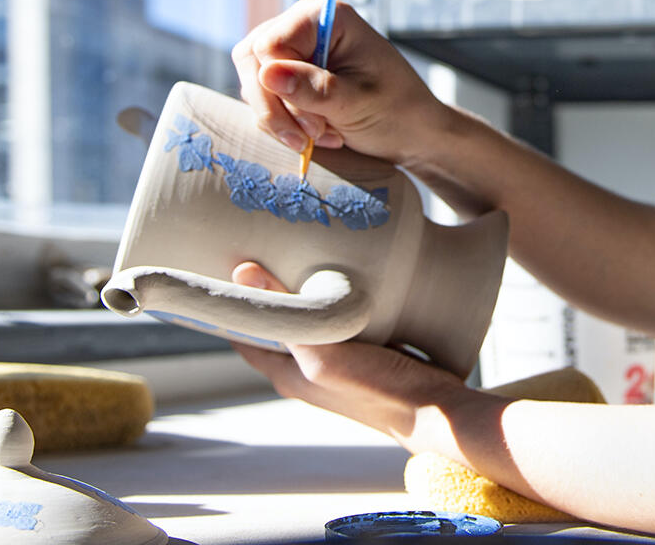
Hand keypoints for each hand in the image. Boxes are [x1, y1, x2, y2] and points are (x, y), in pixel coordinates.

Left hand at [226, 262, 488, 459]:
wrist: (434, 409)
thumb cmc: (377, 390)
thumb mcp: (324, 352)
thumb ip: (287, 314)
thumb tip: (244, 271)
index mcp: (288, 373)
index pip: (244, 334)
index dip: (230, 304)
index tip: (219, 266)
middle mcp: (309, 366)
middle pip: (279, 322)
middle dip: (269, 289)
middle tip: (262, 245)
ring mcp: (339, 359)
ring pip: (312, 317)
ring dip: (306, 289)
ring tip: (300, 248)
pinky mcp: (367, 349)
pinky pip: (343, 316)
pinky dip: (337, 295)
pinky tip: (347, 270)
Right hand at [230, 0, 449, 167]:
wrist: (411, 132)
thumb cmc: (396, 110)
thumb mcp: (357, 102)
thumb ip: (313, 88)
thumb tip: (267, 74)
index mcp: (327, 18)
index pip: (270, 44)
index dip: (280, 85)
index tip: (313, 121)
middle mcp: (305, 26)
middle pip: (254, 61)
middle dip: (277, 107)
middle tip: (309, 138)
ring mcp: (294, 51)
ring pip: (254, 83)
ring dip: (281, 119)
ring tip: (320, 137)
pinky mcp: (289, 75)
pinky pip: (263, 98)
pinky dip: (284, 123)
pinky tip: (317, 135)